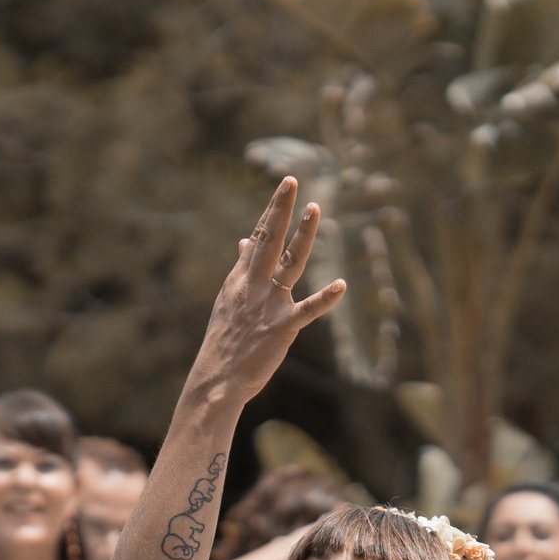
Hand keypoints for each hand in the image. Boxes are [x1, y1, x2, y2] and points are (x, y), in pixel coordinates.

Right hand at [182, 177, 347, 412]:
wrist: (216, 380)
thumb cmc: (224, 342)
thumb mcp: (227, 300)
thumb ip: (241, 269)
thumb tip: (244, 241)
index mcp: (240, 280)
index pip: (259, 237)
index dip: (273, 210)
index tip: (287, 186)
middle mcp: (253, 286)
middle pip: (270, 240)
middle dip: (282, 209)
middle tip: (292, 180)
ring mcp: (268, 306)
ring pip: (290, 264)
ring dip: (304, 236)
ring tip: (316, 210)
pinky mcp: (282, 328)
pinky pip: (308, 311)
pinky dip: (325, 299)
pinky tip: (342, 285)